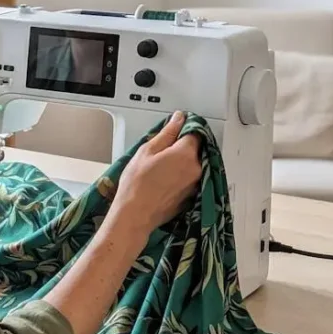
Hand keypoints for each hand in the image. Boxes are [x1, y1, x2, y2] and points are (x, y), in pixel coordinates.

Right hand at [108, 111, 202, 234]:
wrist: (135, 214)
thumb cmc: (137, 183)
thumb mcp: (147, 151)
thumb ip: (167, 132)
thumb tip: (179, 118)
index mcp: (186, 153)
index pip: (195, 132)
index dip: (185, 128)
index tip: (175, 129)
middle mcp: (197, 168)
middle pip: (196, 148)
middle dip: (183, 146)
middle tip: (162, 151)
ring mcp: (196, 183)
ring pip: (194, 163)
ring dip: (182, 161)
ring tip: (161, 167)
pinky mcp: (192, 195)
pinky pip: (191, 178)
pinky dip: (182, 175)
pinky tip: (165, 179)